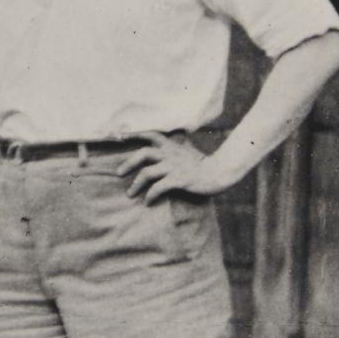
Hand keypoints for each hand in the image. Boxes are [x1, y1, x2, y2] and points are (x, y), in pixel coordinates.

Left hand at [116, 133, 231, 203]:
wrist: (220, 172)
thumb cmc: (204, 164)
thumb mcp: (188, 150)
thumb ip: (178, 145)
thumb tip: (176, 138)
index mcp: (171, 146)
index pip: (151, 135)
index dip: (134, 135)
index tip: (120, 137)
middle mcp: (170, 154)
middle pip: (143, 154)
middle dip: (128, 164)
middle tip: (118, 174)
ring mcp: (174, 167)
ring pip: (147, 173)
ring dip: (136, 184)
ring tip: (130, 194)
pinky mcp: (179, 180)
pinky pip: (158, 188)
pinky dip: (150, 196)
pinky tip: (148, 202)